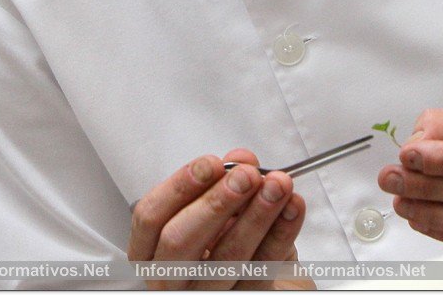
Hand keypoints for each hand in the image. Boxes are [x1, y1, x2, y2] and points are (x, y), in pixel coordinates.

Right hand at [128, 149, 312, 290]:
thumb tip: (240, 161)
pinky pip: (263, 269)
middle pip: (179, 242)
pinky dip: (282, 233)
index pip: (150, 218)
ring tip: (277, 186)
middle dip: (216, 203)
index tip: (210, 164)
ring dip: (256, 216)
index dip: (179, 187)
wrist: (261, 279)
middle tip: (246, 176)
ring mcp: (204, 294)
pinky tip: (292, 208)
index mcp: (152, 249)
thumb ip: (224, 180)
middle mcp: (171, 277)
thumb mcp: (219, 207)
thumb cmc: (227, 240)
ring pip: (225, 259)